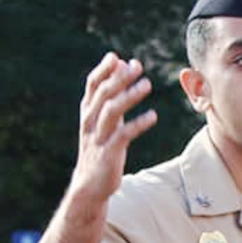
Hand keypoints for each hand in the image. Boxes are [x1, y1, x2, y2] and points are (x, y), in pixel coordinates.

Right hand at [73, 53, 157, 202]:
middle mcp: (90, 123)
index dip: (103, 70)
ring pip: (112, 112)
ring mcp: (99, 138)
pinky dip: (138, 124)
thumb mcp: (104, 121)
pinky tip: (153, 116)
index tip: (116, 57)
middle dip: (119, 78)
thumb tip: (122, 65)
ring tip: (147, 85)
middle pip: (103, 95)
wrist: (90, 185)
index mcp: (88, 113)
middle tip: (138, 66)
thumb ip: (112, 95)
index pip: (92, 86)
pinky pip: (124, 135)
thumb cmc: (101, 148)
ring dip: (129, 96)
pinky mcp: (109, 153)